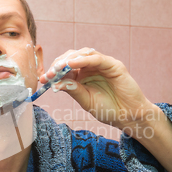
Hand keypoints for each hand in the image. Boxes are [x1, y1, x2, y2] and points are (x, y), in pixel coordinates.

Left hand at [39, 48, 156, 131]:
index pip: (65, 67)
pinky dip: (84, 59)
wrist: (128, 117)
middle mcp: (91, 67)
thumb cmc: (108, 110)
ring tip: (58, 68)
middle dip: (59, 64)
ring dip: (69, 59)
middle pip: (72, 57)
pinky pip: (97, 58)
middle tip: (50, 73)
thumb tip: (55, 84)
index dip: (53, 71)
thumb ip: (73, 90)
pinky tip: (73, 64)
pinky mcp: (113, 65)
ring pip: (83, 54)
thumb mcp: (86, 101)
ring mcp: (102, 65)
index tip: (43, 79)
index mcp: (82, 76)